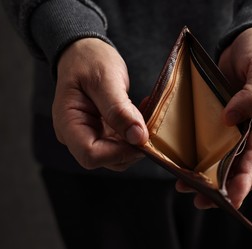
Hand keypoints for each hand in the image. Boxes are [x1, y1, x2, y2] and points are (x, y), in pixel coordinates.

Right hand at [53, 38, 148, 170]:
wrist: (84, 52)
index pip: (91, 155)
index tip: (141, 135)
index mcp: (68, 123)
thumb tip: (138, 137)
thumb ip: (119, 109)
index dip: (119, 151)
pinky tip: (142, 115)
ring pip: (117, 155)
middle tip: (148, 123)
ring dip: (136, 140)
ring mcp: (89, 134)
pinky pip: (121, 143)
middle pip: (106, 159)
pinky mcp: (103, 132)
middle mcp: (76, 135)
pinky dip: (135, 133)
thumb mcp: (105, 79)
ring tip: (146, 115)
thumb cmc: (89, 60)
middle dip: (131, 147)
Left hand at [176, 27, 251, 208]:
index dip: (246, 176)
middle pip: (240, 165)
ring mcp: (234, 126)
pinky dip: (196, 154)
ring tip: (186, 188)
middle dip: (224, 187)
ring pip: (222, 159)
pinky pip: (208, 141)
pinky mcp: (217, 119)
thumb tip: (232, 119)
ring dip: (206, 176)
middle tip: (204, 201)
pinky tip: (181, 163)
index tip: (232, 195)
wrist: (248, 40)